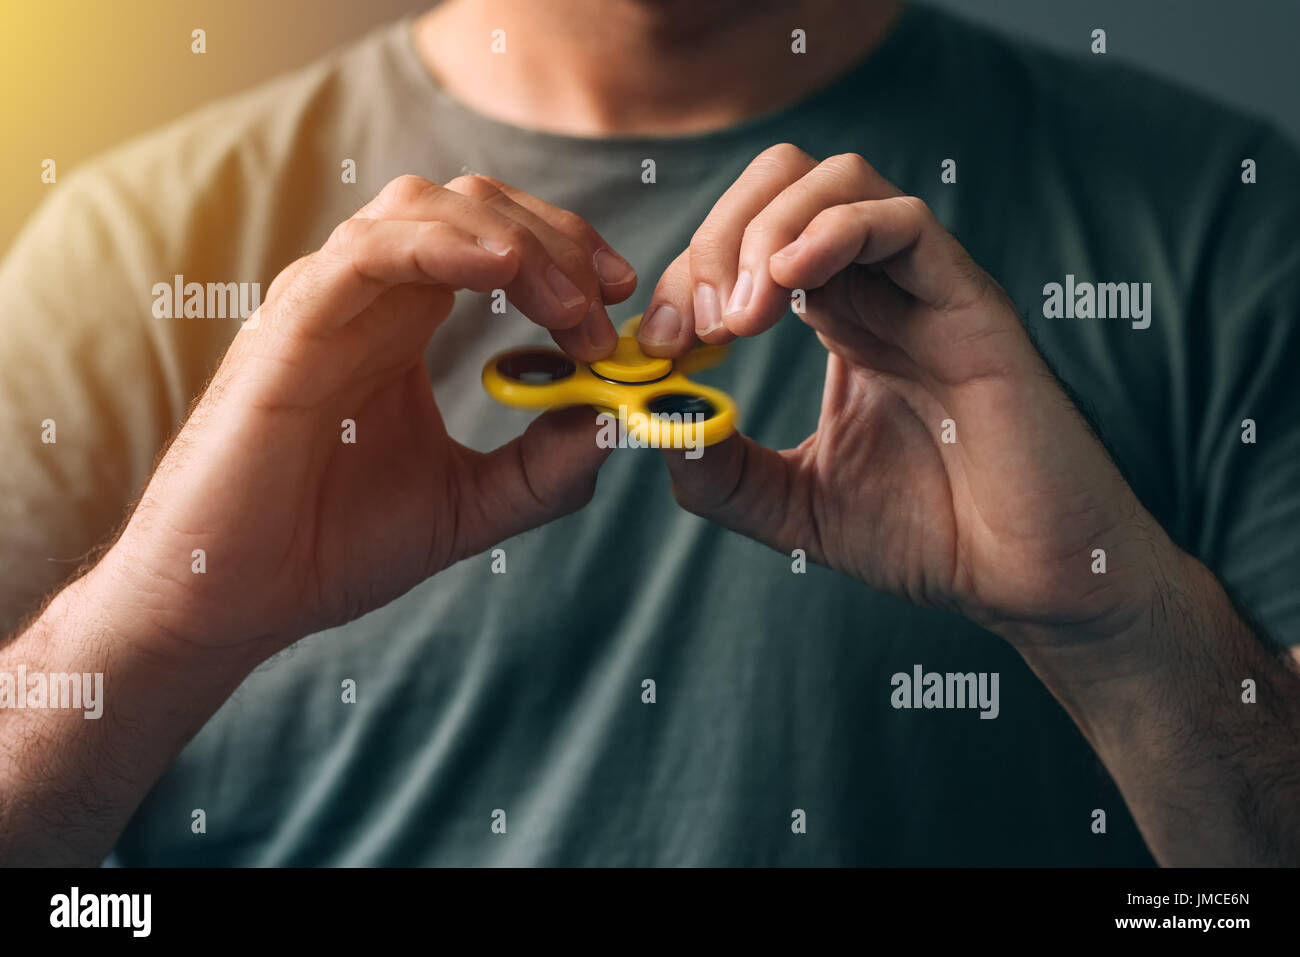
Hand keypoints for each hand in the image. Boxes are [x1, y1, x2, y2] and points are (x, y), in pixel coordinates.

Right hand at [102, 173, 635, 657]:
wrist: (232, 601)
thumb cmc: (331, 546)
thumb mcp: (467, 507)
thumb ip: (542, 470)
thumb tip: (614, 422)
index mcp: (404, 325)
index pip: (495, 242)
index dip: (566, 253)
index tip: (621, 300)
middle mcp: (367, 300)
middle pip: (472, 208)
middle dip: (557, 239)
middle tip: (610, 299)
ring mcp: (325, 306)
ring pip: (422, 209)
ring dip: (514, 239)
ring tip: (573, 301)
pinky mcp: (291, 330)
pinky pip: (366, 255)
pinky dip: (440, 245)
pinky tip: (504, 266)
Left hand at [644, 144, 1174, 645]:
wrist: (1028, 576)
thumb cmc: (929, 535)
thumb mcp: (794, 507)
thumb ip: (721, 472)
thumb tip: (652, 425)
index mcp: (839, 320)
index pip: (748, 243)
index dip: (687, 276)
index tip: (659, 345)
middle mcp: (879, 289)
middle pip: (784, 185)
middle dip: (717, 236)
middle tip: (697, 324)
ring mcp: (925, 288)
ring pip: (839, 181)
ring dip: (764, 231)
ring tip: (740, 316)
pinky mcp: (970, 303)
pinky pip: (902, 221)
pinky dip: (832, 233)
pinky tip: (787, 285)